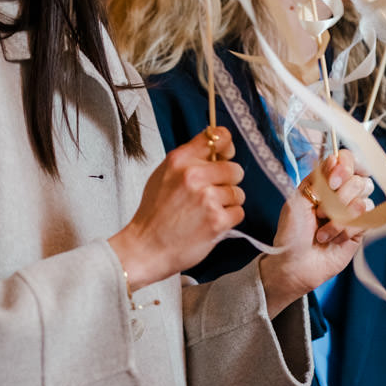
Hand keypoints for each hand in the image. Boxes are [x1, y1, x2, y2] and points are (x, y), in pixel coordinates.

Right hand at [110, 127, 244, 288]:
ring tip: (206, 212)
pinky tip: (209, 223)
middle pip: (234, 169)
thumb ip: (189, 160)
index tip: (226, 156)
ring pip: (238, 193)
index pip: (218, 137)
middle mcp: (194, 175)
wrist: (146, 248)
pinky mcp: (217, 220)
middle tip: (211, 194)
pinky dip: (228, 220)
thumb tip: (216, 151)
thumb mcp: (163, 175)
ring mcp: (207, 198)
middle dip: (227, 182)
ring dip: (227, 203)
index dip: (227, 148)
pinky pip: (239, 212)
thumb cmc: (154, 214)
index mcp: (180, 160)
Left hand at [258, 151, 371, 315]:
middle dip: (338, 198)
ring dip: (339, 217)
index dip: (345, 167)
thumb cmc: (291, 234)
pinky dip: (346, 229)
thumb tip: (334, 157)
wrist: (294, 265)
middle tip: (319, 214)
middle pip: (359, 180)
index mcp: (325, 182)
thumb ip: (316, 178)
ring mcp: (353, 212)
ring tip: (322, 231)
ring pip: (363, 200)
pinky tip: (333, 239)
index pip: (347, 160)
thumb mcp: (297, 201)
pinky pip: (366, 220)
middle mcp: (341, 194)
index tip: (331, 182)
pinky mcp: (361, 230)